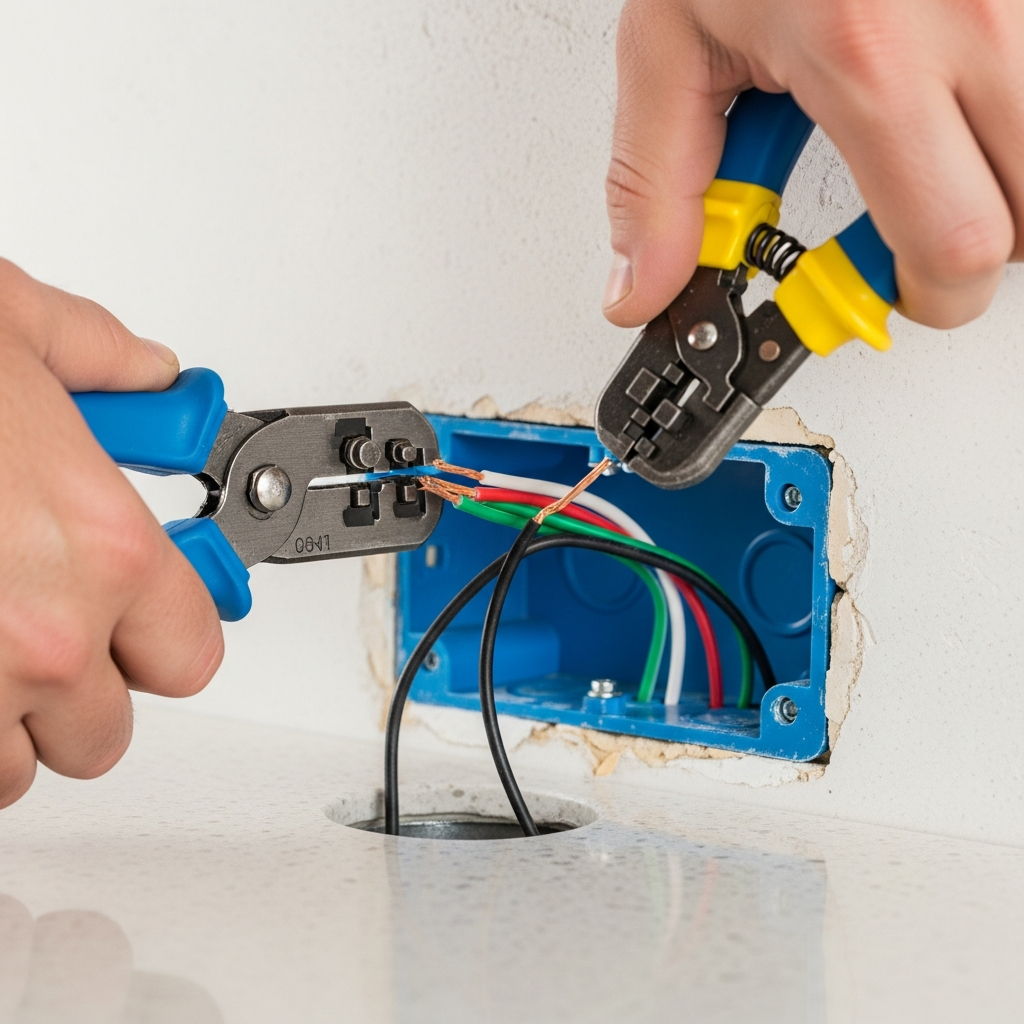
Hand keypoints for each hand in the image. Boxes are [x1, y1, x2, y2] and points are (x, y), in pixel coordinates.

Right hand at [0, 259, 222, 807]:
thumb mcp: (8, 322)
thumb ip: (100, 357)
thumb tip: (148, 371)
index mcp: (104, 545)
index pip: (189, 655)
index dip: (163, 638)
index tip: (141, 625)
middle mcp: (45, 636)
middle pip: (103, 731)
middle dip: (74, 691)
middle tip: (36, 628)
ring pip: (13, 772)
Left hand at [603, 0, 1021, 328]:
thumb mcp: (668, 40)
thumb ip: (652, 184)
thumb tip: (643, 287)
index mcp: (868, 55)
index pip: (951, 245)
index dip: (928, 297)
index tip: (896, 291)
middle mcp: (973, 17)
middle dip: (978, 250)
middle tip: (928, 229)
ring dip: (1010, 180)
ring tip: (948, 153)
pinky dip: (1014, 112)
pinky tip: (969, 92)